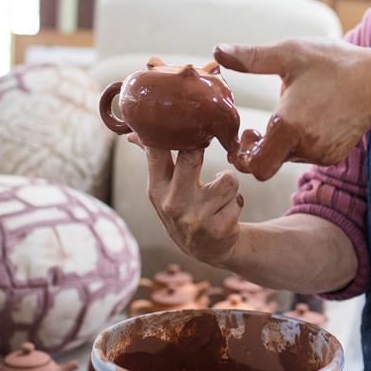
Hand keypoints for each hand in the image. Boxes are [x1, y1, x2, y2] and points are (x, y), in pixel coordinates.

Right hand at [129, 133, 242, 266]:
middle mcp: (172, 203)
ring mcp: (195, 218)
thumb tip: (133, 133)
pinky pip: (238, 198)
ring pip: (227, 178)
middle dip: (202, 146)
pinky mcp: (218, 228)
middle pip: (191, 157)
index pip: (156, 151)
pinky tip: (226, 212)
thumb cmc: (185, 208)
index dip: (170, 132)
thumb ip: (154, 159)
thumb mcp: (163, 189)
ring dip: (229, 184)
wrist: (207, 250)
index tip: (181, 121)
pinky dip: (236, 202)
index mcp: (156, 189)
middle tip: (206, 143)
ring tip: (220, 194)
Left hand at [214, 38, 370, 180]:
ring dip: (280, 143)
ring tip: (289, 115)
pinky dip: (300, 143)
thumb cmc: (332, 64)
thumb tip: (217, 50)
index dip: (244, 155)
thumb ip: (251, 57)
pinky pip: (306, 155)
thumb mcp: (290, 54)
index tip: (248, 133)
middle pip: (268, 164)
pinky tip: (307, 119)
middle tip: (258, 129)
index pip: (255, 166)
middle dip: (259, 150)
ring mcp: (321, 154)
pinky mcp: (333, 156)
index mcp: (289, 126)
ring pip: (287, 158)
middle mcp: (306, 147)